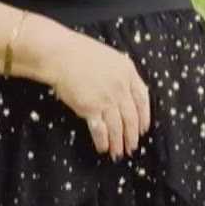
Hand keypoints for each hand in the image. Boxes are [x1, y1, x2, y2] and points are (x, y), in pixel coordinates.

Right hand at [38, 27, 151, 159]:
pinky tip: (103, 148)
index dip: (144, 117)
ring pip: (118, 127)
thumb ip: (121, 75)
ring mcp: (107, 99)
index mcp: (128, 72)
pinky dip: (103, 141)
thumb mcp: (110, 58)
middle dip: (132, 136)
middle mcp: (121, 87)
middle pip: (131, 117)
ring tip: (118, 153)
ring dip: (119, 143)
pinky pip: (101, 130)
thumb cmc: (80, 52)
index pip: (142, 99)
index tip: (143, 129)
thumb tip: (127, 92)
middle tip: (131, 147)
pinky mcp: (91, 109)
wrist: (61, 55)